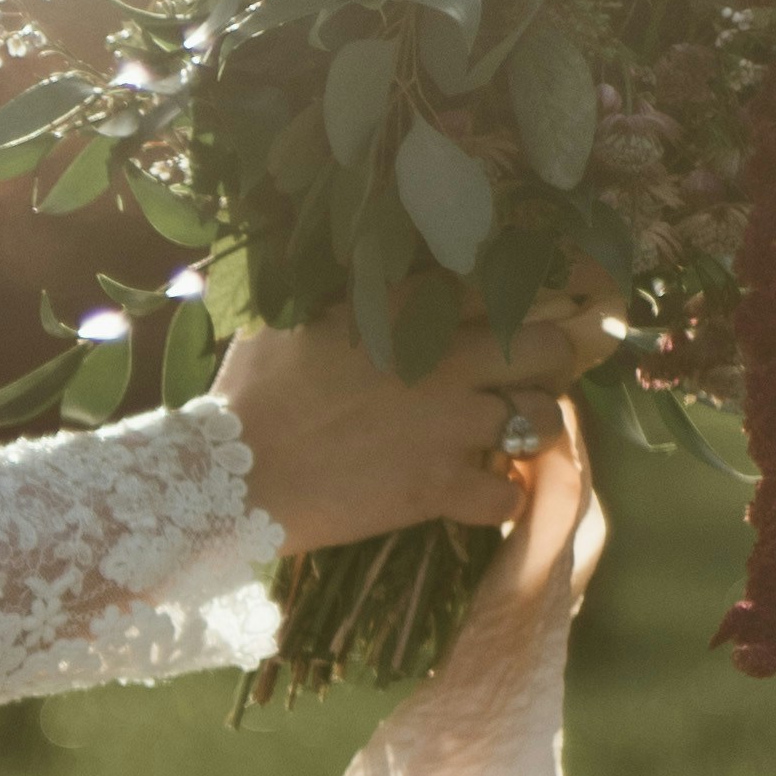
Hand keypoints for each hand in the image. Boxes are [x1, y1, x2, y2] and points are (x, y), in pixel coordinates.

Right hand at [215, 292, 618, 551]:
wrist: (228, 477)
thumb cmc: (247, 394)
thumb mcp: (290, 320)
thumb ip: (345, 297)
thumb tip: (365, 277)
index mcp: (407, 310)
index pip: (498, 288)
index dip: (517, 303)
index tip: (516, 318)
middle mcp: (445, 361)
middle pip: (547, 350)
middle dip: (547, 363)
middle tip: (524, 380)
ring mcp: (448, 426)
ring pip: (542, 420)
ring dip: (531, 429)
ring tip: (507, 438)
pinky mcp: (438, 488)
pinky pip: (508, 494)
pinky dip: (499, 498)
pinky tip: (478, 494)